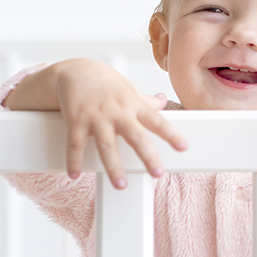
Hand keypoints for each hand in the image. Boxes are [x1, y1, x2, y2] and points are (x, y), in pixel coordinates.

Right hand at [51, 59, 186, 187]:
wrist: (75, 70)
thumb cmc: (107, 83)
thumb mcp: (130, 90)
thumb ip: (147, 100)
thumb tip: (164, 100)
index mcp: (134, 106)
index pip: (157, 121)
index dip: (171, 134)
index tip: (183, 147)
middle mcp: (118, 112)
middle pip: (136, 136)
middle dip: (148, 155)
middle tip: (158, 173)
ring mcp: (97, 117)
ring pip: (106, 145)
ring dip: (113, 167)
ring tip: (121, 185)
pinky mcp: (76, 121)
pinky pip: (75, 144)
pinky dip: (73, 160)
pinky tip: (74, 175)